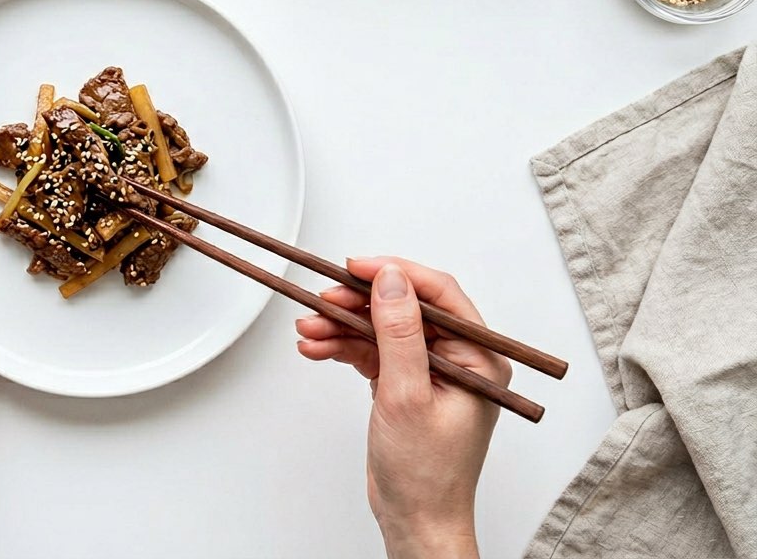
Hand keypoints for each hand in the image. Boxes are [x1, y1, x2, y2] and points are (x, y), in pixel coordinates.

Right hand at [296, 258, 510, 558]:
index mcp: (478, 358)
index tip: (355, 266)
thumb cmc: (426, 474)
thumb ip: (399, 333)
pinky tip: (317, 346)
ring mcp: (429, 371)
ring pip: (381, 329)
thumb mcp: (407, 396)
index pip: (438, 295)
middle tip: (321, 300)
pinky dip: (343, 347)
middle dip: (357, 304)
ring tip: (307, 328)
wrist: (415, 520)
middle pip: (403, 309)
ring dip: (342, 326)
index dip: (395, 274)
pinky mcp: (404, 384)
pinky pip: (371, 351)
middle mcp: (457, 359)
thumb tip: (391, 280)